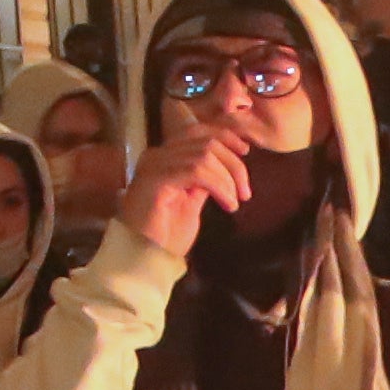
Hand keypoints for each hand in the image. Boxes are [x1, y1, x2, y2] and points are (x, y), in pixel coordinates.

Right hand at [125, 117, 253, 261]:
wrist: (144, 259)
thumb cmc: (165, 237)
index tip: (246, 152)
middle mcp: (156, 156)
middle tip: (245, 192)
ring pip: (204, 154)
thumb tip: (226, 165)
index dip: (225, 136)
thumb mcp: (192, 202)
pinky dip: (219, 185)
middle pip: (205, 140)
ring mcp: (154, 166)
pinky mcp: (156, 180)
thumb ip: (204, 180)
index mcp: (164, 158)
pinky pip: (196, 171)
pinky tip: (227, 204)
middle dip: (233, 164)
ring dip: (227, 179)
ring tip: (234, 202)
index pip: (198, 131)